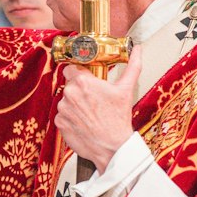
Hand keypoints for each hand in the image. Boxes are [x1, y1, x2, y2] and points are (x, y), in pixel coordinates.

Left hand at [56, 48, 141, 169]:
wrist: (111, 147)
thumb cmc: (118, 119)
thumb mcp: (126, 89)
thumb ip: (132, 66)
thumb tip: (137, 49)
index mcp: (83, 82)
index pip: (72, 68)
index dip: (79, 72)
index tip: (87, 78)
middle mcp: (69, 93)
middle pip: (70, 85)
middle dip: (80, 90)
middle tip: (93, 99)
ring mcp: (62, 109)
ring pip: (66, 100)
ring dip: (75, 104)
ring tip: (90, 113)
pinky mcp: (59, 123)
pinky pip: (62, 115)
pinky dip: (70, 118)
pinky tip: (83, 122)